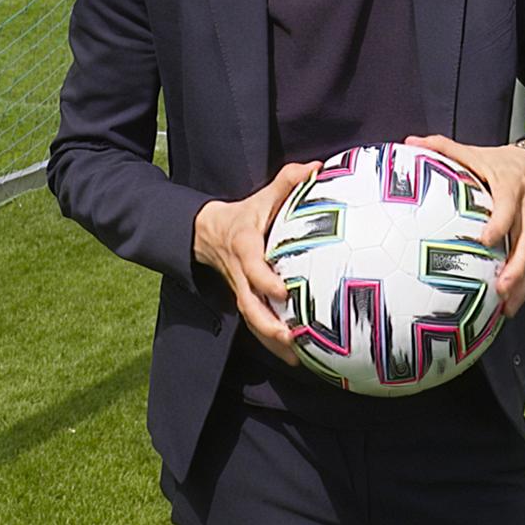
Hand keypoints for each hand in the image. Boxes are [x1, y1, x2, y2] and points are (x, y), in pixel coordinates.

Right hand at [192, 160, 317, 364]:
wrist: (208, 233)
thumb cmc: (246, 214)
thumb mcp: (263, 196)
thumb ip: (288, 182)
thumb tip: (316, 167)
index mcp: (244, 247)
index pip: (252, 267)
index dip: (264, 280)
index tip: (283, 292)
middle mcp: (240, 274)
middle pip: (249, 305)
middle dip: (268, 325)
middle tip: (291, 338)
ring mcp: (241, 290)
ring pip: (252, 320)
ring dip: (271, 341)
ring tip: (297, 358)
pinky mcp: (246, 300)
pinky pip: (258, 323)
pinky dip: (273, 342)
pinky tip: (296, 357)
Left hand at [405, 134, 524, 317]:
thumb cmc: (497, 161)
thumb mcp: (474, 152)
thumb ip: (443, 148)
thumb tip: (409, 141)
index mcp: (510, 189)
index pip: (508, 208)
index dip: (500, 223)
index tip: (486, 240)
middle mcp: (523, 211)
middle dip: (517, 268)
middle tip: (501, 288)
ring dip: (521, 284)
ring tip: (508, 308)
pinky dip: (521, 286)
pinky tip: (508, 307)